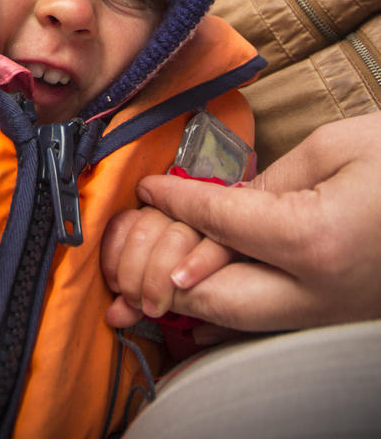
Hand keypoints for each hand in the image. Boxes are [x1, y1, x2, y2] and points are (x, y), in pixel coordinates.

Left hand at [101, 206, 233, 327]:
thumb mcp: (168, 302)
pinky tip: (181, 281)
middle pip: (147, 226)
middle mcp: (184, 220)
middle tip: (136, 301)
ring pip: (175, 235)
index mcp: (162, 224)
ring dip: (158, 272)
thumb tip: (113, 315)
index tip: (113, 284)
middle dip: (132, 267)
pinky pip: (215, 246)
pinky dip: (196, 263)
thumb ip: (138, 302)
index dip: (113, 250)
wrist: (262, 295)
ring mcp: (212, 229)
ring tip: (156, 305)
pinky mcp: (239, 243)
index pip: (126, 220)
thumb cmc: (215, 299)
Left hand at [135, 114, 380, 333]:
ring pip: (242, 323)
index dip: (177, 202)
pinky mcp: (342, 318)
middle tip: (133, 257)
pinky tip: (203, 305)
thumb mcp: (337, 148)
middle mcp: (320, 291)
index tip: (149, 190)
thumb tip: (224, 203)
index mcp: (315, 238)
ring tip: (147, 290)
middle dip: (167, 276)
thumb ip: (272, 181)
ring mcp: (333, 314)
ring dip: (191, 304)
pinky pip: (273, 326)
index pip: (221, 220)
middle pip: (217, 296)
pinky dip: (231, 315)